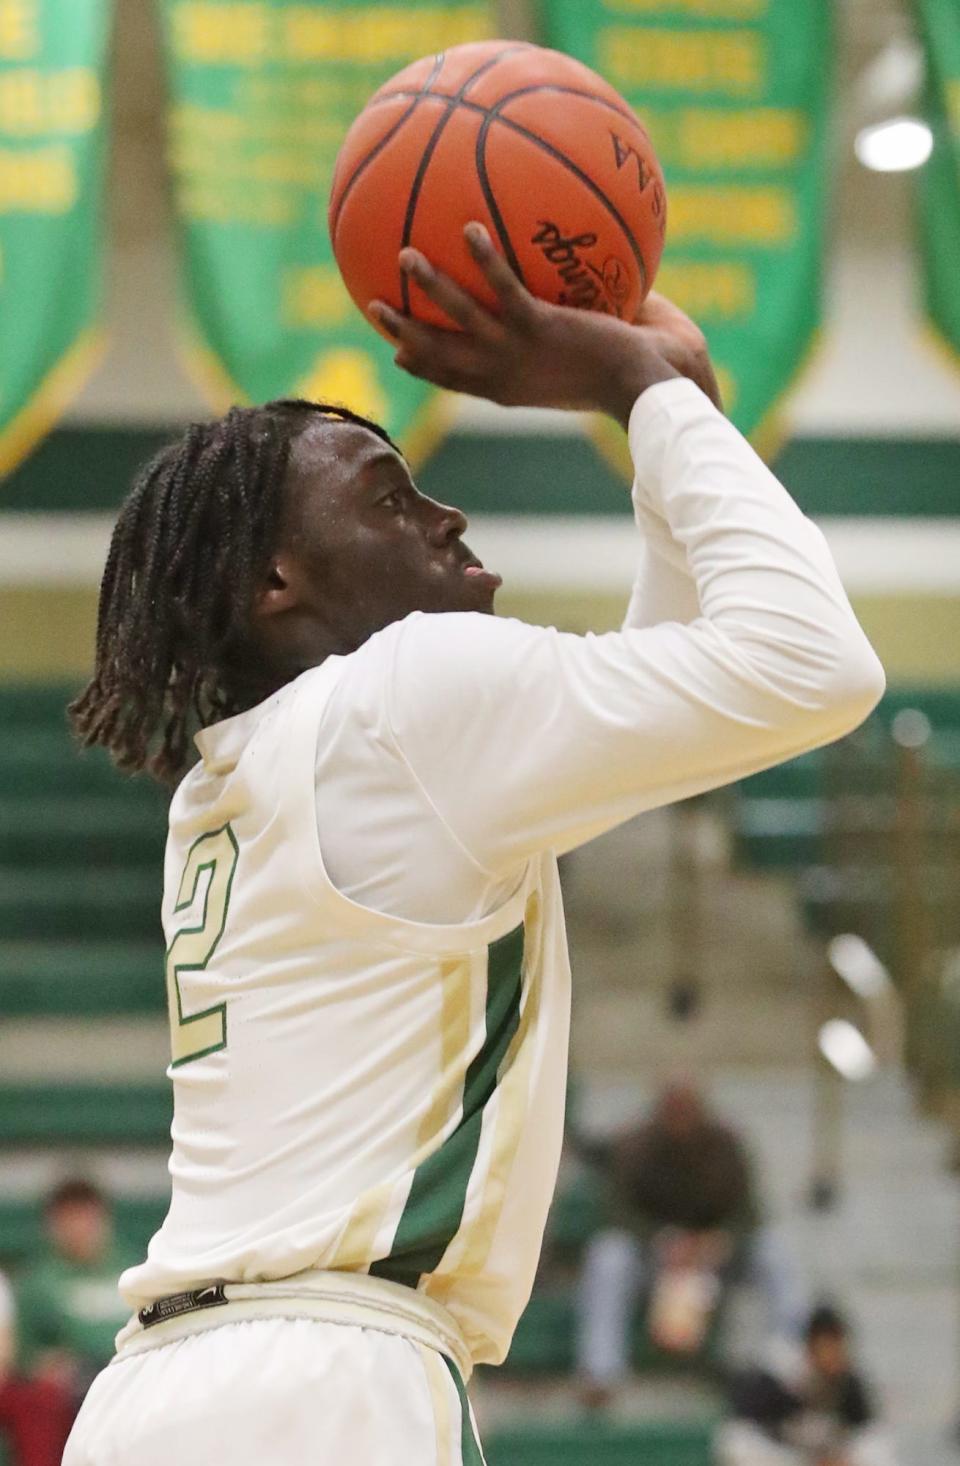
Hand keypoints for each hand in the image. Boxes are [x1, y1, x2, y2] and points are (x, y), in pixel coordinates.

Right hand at [369, 224, 719, 428]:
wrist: (646, 386)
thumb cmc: (626, 376)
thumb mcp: (583, 362)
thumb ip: (563, 336)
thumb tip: (567, 300)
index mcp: (508, 387)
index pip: (455, 378)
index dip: (423, 365)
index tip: (397, 352)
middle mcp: (505, 375)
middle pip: (439, 355)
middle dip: (404, 331)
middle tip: (371, 306)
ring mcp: (519, 353)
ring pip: (460, 321)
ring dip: (430, 289)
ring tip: (406, 256)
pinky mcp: (541, 330)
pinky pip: (504, 290)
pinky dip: (486, 261)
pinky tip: (471, 229)